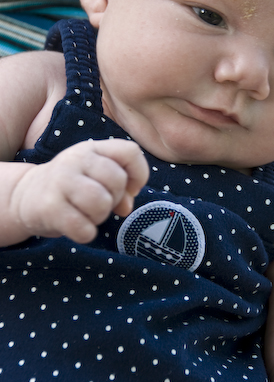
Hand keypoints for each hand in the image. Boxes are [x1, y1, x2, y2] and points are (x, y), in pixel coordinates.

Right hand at [11, 138, 148, 243]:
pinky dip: (86, 233)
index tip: (130, 190)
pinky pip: (83, 228)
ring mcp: (60, 181)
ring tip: (88, 214)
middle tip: (101, 204)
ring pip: (101, 203)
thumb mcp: (96, 176)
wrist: (26, 195)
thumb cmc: (72, 186)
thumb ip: (121, 185)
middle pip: (117, 180)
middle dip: (116, 198)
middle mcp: (76, 159)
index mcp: (93, 148)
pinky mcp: (49, 207)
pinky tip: (77, 227)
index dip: (139, 175)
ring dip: (100, 216)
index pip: (131, 152)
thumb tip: (127, 206)